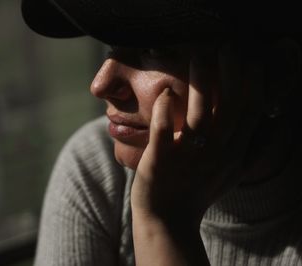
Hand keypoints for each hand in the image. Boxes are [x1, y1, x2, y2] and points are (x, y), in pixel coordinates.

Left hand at [131, 43, 266, 264]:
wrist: (167, 222)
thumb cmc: (196, 193)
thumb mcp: (229, 175)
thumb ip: (249, 151)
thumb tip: (269, 129)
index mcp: (230, 155)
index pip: (248, 115)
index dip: (252, 85)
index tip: (250, 60)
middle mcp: (214, 155)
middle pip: (228, 109)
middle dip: (230, 75)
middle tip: (227, 47)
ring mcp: (186, 159)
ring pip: (198, 116)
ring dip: (199, 85)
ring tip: (199, 56)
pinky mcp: (159, 163)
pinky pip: (163, 134)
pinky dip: (164, 112)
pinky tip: (165, 92)